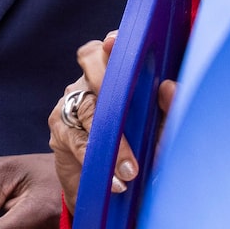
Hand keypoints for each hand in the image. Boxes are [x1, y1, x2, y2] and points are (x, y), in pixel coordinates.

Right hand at [51, 33, 173, 209]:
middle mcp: (91, 78)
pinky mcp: (60, 130)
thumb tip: (169, 87)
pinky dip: (95, 159)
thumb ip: (168, 108)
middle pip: (92, 63)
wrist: (115, 185)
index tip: (114, 42)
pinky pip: (75, 139)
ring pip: (86, 106)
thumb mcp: (161, 129)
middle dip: (108, 81)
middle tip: (124, 110)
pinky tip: (114, 180)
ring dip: (111, 140)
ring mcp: (72, 101)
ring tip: (130, 170)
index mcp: (117, 70)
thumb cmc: (144, 146)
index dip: (113, 43)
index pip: (111, 46)